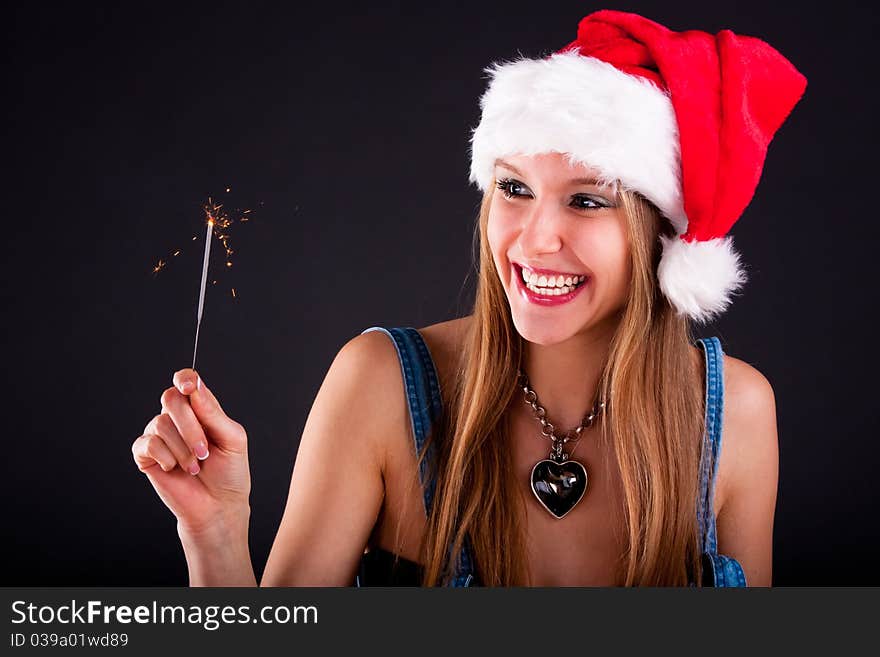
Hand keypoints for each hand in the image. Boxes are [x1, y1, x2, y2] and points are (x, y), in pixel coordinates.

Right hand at [132, 369, 250, 539]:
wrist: (218, 505)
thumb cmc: (229, 472)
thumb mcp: (232, 439)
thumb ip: (213, 413)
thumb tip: (195, 388)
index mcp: (200, 409)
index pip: (187, 381)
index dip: (184, 379)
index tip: (188, 388)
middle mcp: (178, 418)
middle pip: (171, 398)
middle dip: (189, 425)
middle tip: (204, 451)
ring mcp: (160, 435)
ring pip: (160, 423)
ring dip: (182, 449)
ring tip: (196, 466)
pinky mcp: (146, 454)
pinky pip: (147, 443)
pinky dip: (166, 457)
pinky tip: (176, 469)